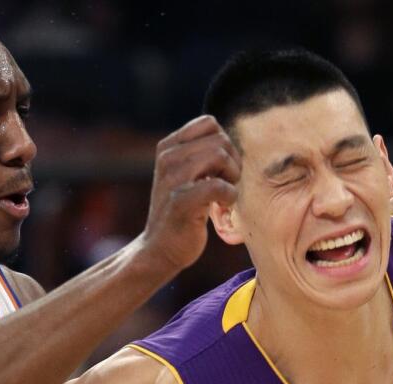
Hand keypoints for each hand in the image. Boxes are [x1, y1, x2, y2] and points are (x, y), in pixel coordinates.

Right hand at [138, 115, 240, 270]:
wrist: (159, 249)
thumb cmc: (181, 212)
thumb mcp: (185, 174)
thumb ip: (200, 153)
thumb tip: (229, 138)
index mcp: (168, 147)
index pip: (209, 123)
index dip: (224, 143)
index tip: (221, 168)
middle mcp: (167, 158)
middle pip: (220, 140)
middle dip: (233, 162)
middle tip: (226, 184)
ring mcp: (172, 179)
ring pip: (220, 156)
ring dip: (232, 178)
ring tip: (224, 195)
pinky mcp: (181, 202)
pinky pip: (219, 185)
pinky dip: (229, 196)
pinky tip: (221, 208)